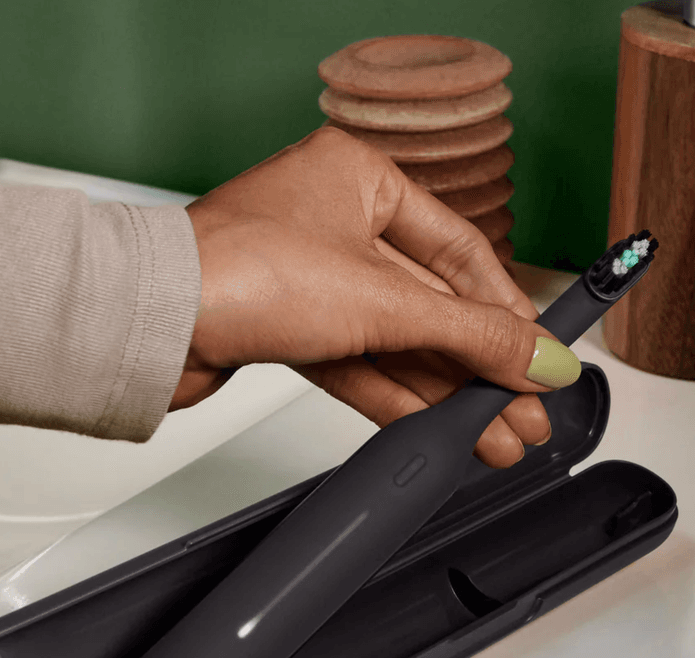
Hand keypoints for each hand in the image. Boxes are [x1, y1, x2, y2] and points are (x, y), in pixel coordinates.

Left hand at [177, 126, 579, 467]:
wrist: (152, 324)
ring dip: (443, 394)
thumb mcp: (384, 301)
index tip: (540, 357)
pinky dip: (396, 399)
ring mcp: (308, 281)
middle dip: (478, 369)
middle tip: (523, 415)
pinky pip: (357, 364)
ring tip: (492, 439)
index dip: (507, 312)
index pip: (460, 252)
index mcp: (361, 181)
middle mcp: (334, 227)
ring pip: (395, 343)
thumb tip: (543, 360)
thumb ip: (471, 335)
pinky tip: (436, 431)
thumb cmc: (242, 269)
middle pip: (430, 306)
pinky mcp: (286, 330)